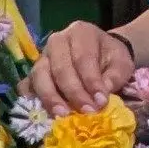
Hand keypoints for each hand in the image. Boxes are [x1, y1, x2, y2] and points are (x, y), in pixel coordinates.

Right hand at [18, 22, 135, 117]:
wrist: (102, 54)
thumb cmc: (111, 58)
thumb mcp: (121, 63)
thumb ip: (114, 77)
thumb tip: (101, 96)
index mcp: (81, 33)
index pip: (83, 58)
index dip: (91, 81)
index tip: (101, 102)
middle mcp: (57, 41)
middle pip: (59, 67)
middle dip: (73, 92)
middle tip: (86, 112)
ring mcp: (43, 56)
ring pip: (40, 75)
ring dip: (51, 97)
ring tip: (63, 115)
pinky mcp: (34, 72)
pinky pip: (27, 84)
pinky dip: (32, 98)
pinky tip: (42, 112)